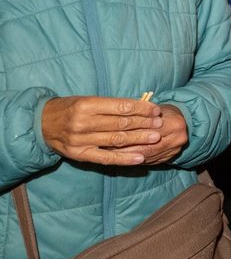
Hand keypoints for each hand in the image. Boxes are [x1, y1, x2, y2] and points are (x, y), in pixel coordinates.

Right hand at [41, 96, 162, 165]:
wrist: (41, 124)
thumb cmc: (70, 108)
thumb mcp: (88, 100)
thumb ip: (111, 105)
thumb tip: (140, 107)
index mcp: (87, 105)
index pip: (121, 107)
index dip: (141, 108)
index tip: (155, 110)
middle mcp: (83, 123)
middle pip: (121, 124)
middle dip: (143, 123)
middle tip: (159, 124)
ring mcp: (81, 140)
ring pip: (117, 140)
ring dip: (139, 139)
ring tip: (155, 137)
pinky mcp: (80, 154)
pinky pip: (107, 158)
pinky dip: (125, 158)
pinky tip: (140, 157)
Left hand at [112, 104, 187, 164]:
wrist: (182, 123)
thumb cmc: (161, 113)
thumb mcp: (152, 109)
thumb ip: (140, 117)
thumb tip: (115, 124)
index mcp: (174, 123)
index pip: (147, 130)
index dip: (127, 131)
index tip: (108, 132)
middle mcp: (176, 139)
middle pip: (145, 146)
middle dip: (124, 146)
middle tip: (105, 145)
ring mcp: (172, 152)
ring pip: (144, 156)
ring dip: (125, 155)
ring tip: (108, 152)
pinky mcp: (167, 160)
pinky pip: (146, 161)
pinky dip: (131, 158)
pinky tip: (119, 156)